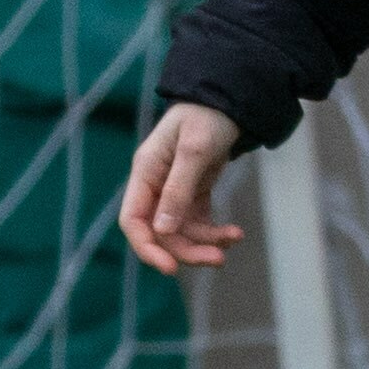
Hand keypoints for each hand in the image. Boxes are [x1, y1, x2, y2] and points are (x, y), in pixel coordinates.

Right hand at [116, 102, 247, 272]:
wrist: (228, 100)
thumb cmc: (206, 117)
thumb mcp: (194, 151)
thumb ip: (178, 190)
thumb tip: (162, 230)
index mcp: (145, 173)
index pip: (133, 220)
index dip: (147, 247)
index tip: (170, 267)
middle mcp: (155, 185)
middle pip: (161, 233)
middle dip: (187, 250)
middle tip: (217, 259)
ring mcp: (174, 191)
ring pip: (181, 233)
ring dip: (205, 243)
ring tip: (233, 240)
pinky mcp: (193, 193)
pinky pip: (198, 224)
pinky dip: (214, 232)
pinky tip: (234, 233)